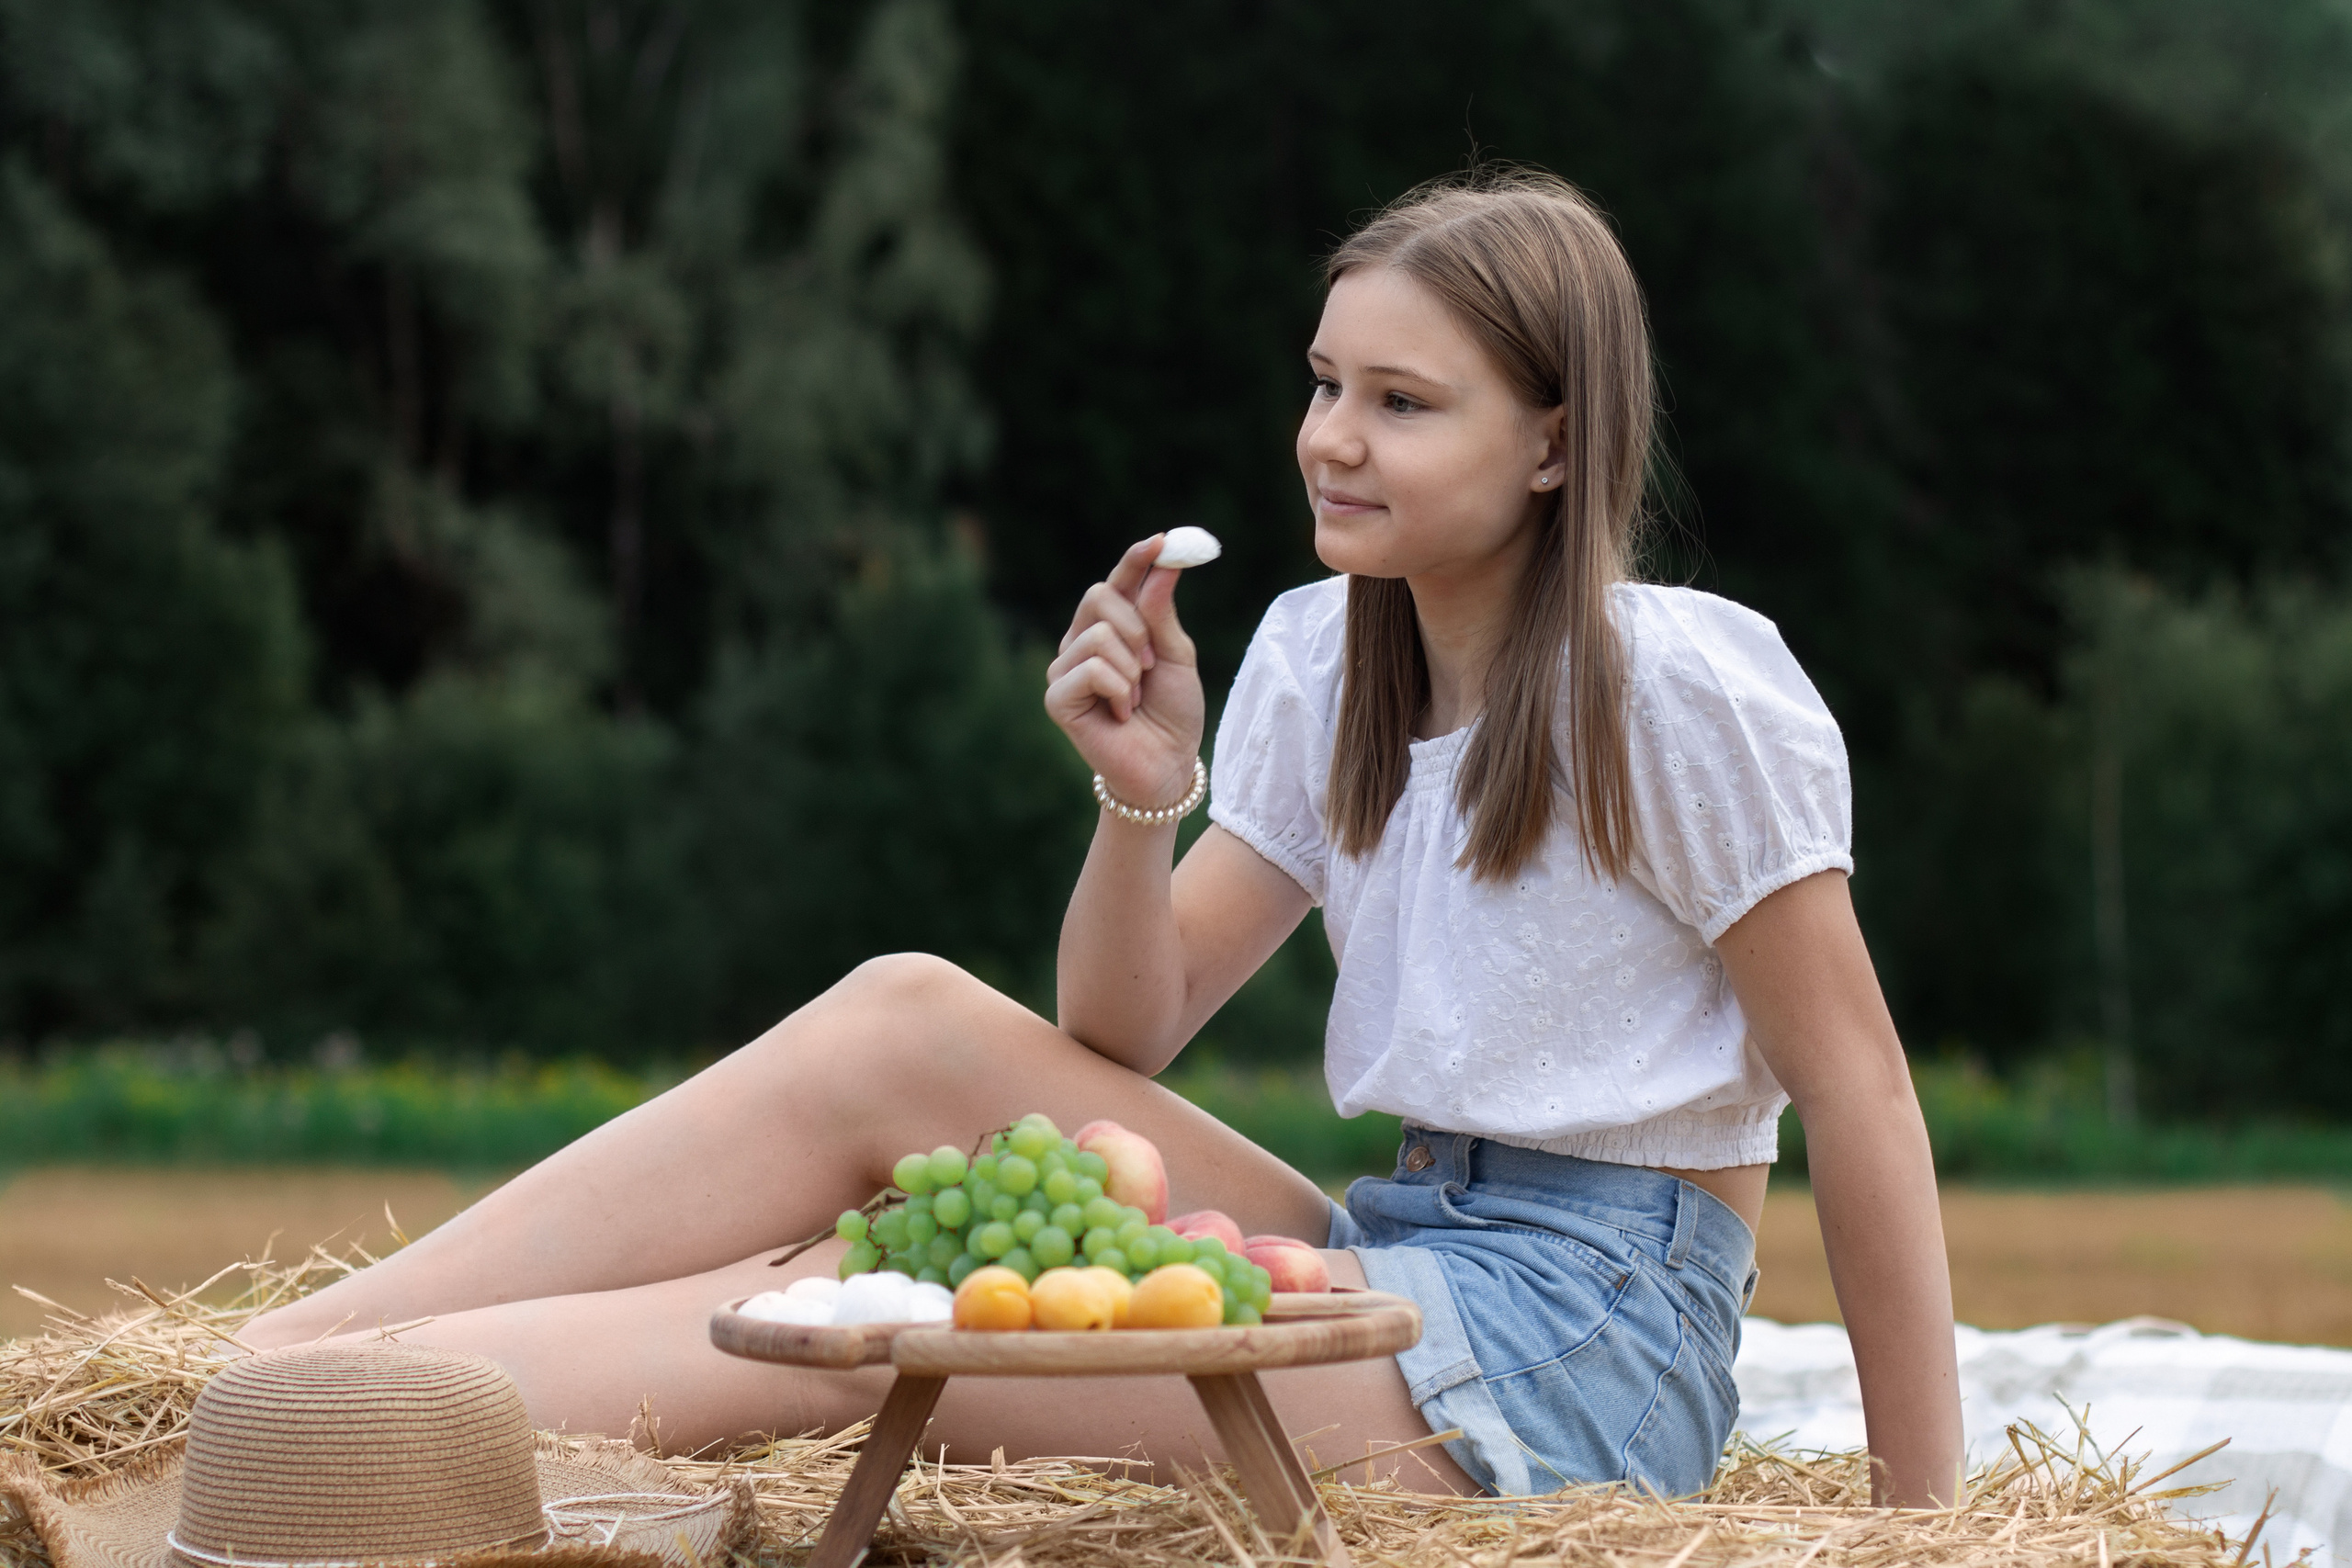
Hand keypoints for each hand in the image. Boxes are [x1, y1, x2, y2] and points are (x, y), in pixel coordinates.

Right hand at [1045, 536, 1203, 810]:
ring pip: (1098, 634)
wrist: (1167, 765)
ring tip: (1136, 698)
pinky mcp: (1057, 697)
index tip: (1162, 541)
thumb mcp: (1176, 656)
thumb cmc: (1173, 714)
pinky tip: (1122, 713)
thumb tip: (1165, 563)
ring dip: (1132, 668)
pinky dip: (1118, 690)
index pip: (1117, 580)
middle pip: (1099, 595)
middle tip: (1152, 662)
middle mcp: (1081, 641)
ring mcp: (1065, 669)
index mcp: (1112, 627)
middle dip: (1137, 627)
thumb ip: (1162, 612)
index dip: (1136, 559)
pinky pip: (1090, 669)